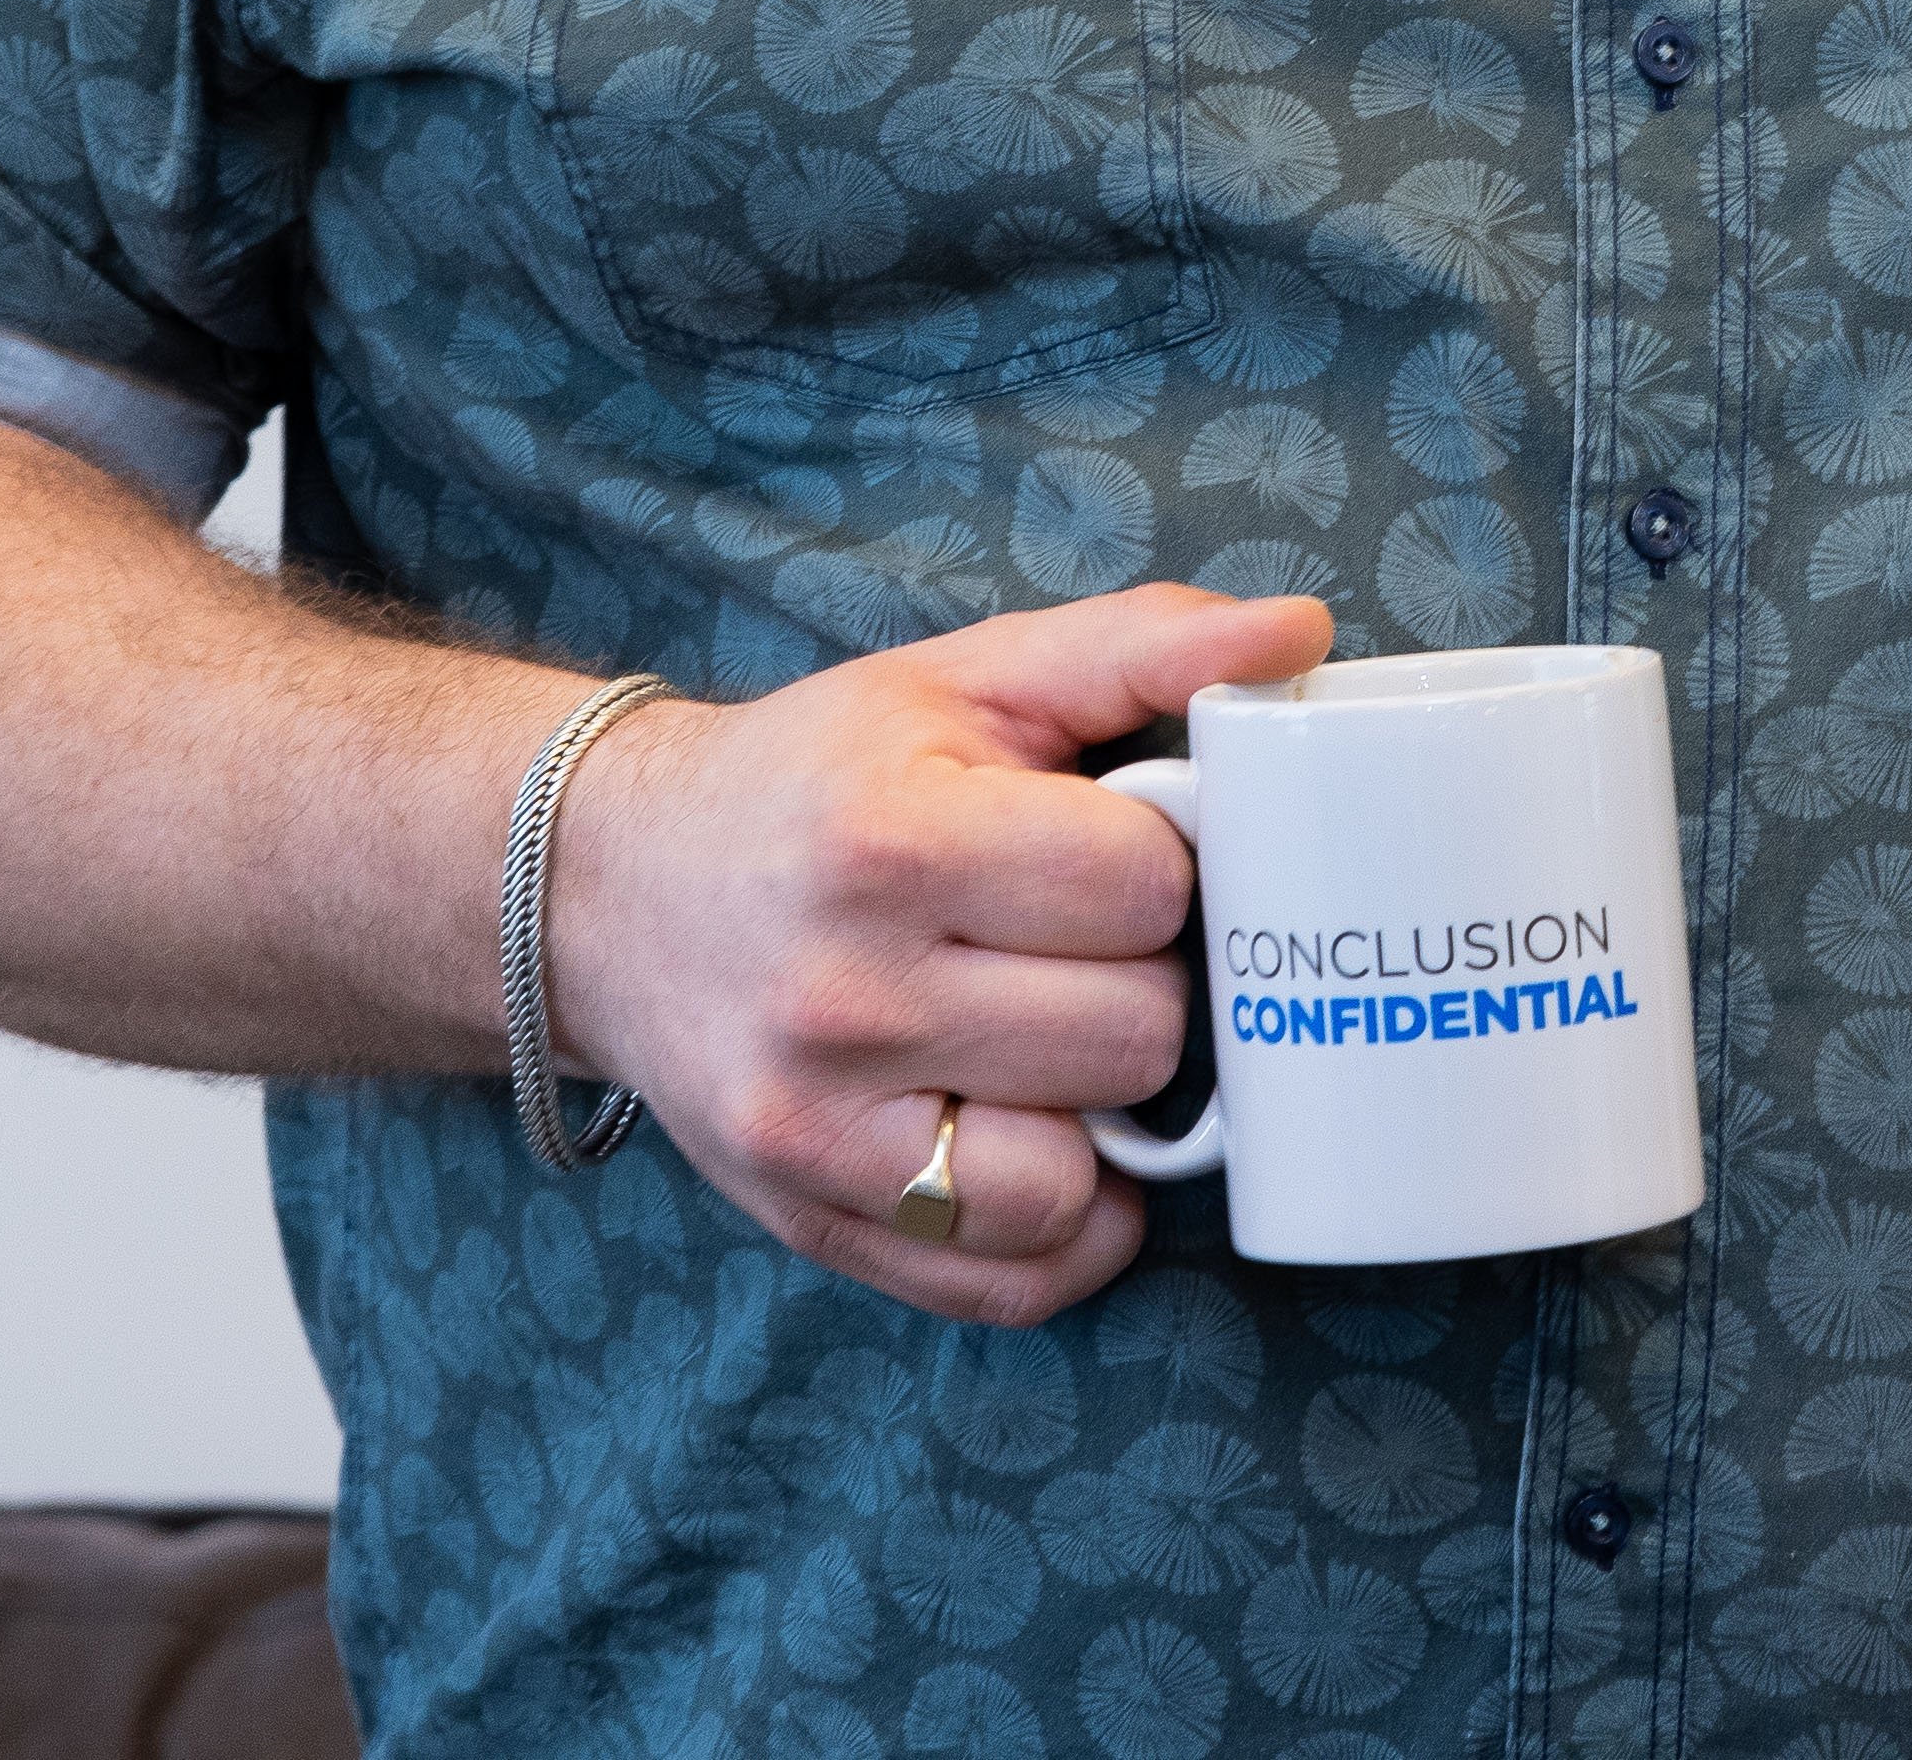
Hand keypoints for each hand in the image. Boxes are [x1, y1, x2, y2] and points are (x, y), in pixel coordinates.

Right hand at [536, 584, 1332, 1325]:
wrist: (610, 890)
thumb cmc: (822, 779)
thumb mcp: (969, 677)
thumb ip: (1143, 646)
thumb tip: (1300, 630)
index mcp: (893, 842)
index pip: (1145, 887)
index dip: (1163, 865)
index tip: (1116, 850)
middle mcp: (843, 999)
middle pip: (1136, 1036)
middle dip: (1140, 983)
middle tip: (1078, 946)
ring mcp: (818, 1132)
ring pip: (1084, 1174)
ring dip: (1099, 1111)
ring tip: (1049, 1038)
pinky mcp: (814, 1222)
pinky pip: (1019, 1281)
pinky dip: (1063, 1226)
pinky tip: (1040, 1138)